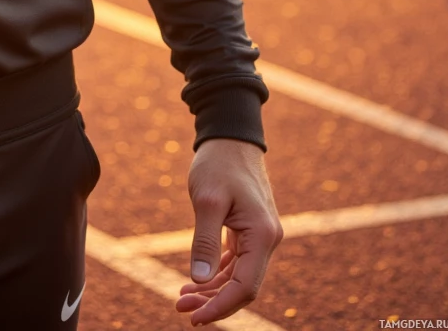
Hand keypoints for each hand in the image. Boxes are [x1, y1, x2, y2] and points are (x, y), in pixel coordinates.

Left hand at [175, 138, 281, 324]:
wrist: (230, 135)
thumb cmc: (219, 163)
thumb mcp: (207, 200)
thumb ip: (204, 241)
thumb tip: (199, 280)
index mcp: (262, 236)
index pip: (244, 287)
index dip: (220, 307)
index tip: (194, 317)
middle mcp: (268, 240)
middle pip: (243, 286)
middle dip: (212, 301)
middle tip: (180, 307)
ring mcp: (261, 235)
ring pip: (239, 276)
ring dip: (212, 290)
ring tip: (181, 297)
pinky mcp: (250, 229)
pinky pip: (236, 261)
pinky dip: (217, 273)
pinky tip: (195, 280)